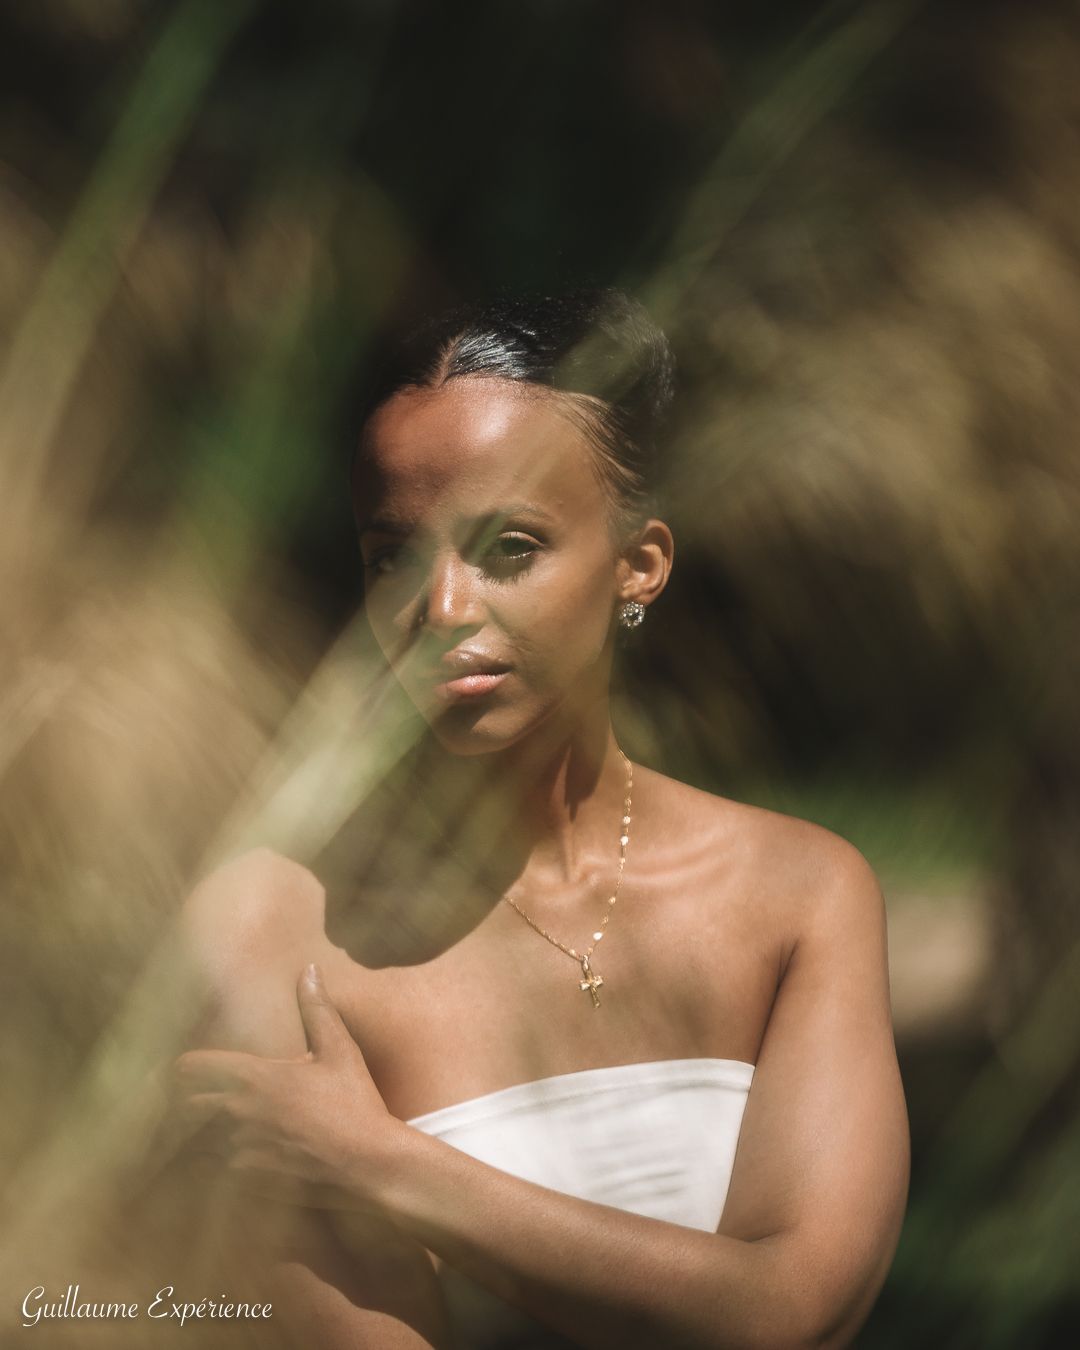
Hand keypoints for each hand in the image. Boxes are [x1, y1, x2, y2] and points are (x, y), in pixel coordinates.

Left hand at [172, 964, 398, 1210]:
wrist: (368, 1159)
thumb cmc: (353, 1100)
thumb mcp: (339, 1048)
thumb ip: (317, 1009)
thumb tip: (308, 969)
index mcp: (256, 1077)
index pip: (193, 1067)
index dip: (183, 1065)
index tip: (182, 1065)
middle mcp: (240, 1112)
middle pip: (185, 1106)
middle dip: (182, 1098)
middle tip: (181, 1093)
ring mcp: (244, 1147)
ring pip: (195, 1141)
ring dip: (194, 1132)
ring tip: (195, 1124)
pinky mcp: (253, 1174)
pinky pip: (218, 1166)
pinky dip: (215, 1158)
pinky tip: (226, 1150)